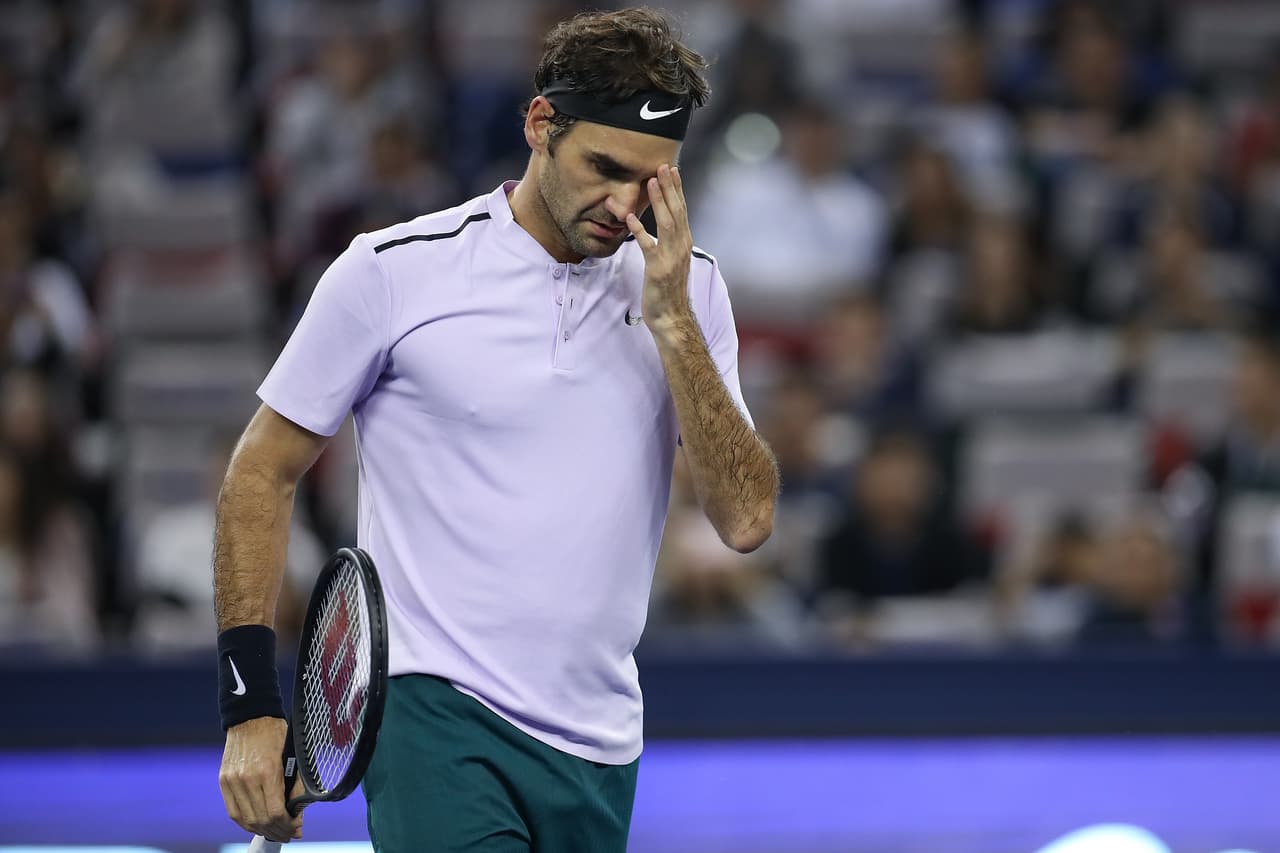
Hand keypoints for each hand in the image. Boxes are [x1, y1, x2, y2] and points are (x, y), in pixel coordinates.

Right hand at [219, 717, 302, 841]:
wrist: (251, 716)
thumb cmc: (276, 734)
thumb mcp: (292, 757)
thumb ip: (295, 786)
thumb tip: (297, 813)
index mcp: (268, 771)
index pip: (276, 812)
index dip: (288, 826)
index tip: (297, 828)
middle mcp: (247, 779)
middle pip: (261, 820)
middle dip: (277, 831)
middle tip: (289, 834)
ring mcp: (233, 780)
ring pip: (246, 820)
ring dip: (262, 830)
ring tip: (275, 832)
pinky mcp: (224, 780)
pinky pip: (233, 811)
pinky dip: (246, 822)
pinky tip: (258, 825)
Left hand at [625, 164, 693, 329]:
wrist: (672, 316)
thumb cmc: (668, 290)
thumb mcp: (671, 261)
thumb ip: (668, 242)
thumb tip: (664, 225)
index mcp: (684, 243)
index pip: (682, 210)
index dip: (677, 189)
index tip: (672, 169)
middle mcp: (681, 247)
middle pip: (676, 211)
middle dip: (670, 187)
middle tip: (663, 166)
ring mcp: (671, 258)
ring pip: (666, 223)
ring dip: (659, 201)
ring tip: (651, 181)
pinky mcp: (658, 269)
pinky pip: (648, 246)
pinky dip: (639, 231)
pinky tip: (629, 218)